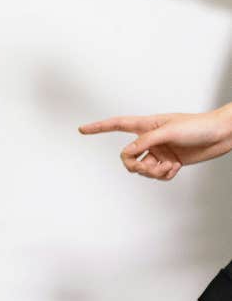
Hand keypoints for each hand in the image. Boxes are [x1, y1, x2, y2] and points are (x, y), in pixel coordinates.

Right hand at [79, 106, 231, 179]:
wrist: (220, 135)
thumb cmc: (198, 126)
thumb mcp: (169, 131)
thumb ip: (146, 141)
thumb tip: (129, 151)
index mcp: (147, 125)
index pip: (117, 124)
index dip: (98, 127)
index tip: (82, 130)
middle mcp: (150, 139)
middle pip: (128, 156)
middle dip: (136, 165)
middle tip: (147, 166)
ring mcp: (159, 151)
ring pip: (143, 169)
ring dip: (154, 172)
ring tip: (169, 166)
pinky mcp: (170, 163)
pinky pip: (158, 176)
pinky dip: (165, 175)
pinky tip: (176, 168)